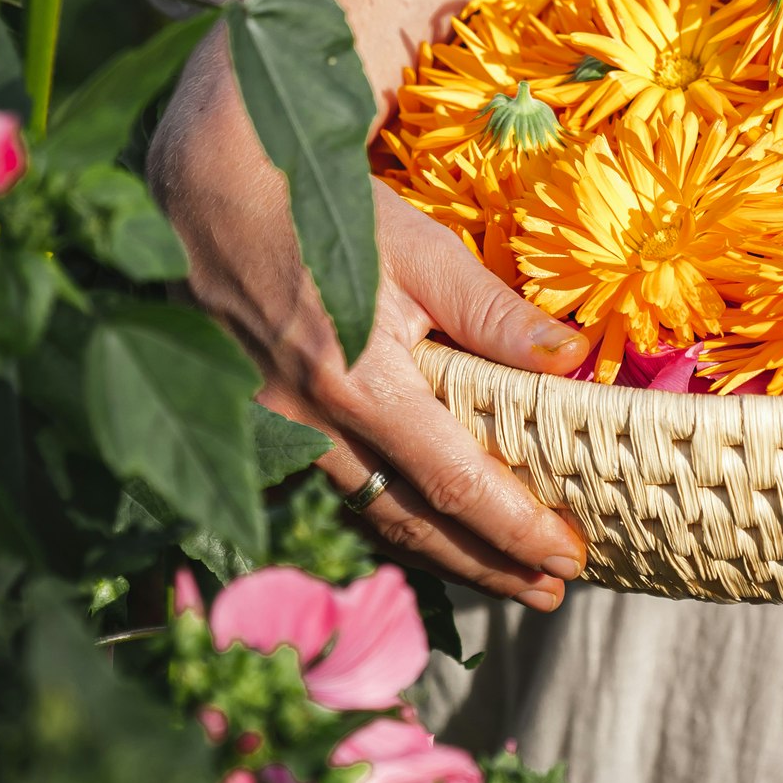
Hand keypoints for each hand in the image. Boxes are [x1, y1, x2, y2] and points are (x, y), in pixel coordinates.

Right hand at [150, 36, 591, 609]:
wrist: (209, 190)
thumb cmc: (326, 211)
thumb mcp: (423, 253)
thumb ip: (495, 316)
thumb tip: (573, 363)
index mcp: (360, 384)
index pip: (456, 484)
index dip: (516, 530)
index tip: (569, 558)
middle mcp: (313, 424)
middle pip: (414, 522)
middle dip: (488, 566)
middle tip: (550, 592)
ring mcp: (278, 430)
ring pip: (370, 511)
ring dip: (441, 551)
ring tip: (503, 574)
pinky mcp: (259, 422)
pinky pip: (336, 486)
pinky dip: (389, 512)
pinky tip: (424, 521)